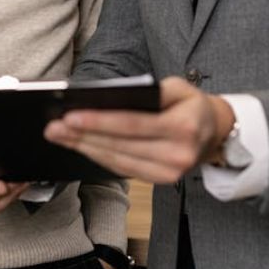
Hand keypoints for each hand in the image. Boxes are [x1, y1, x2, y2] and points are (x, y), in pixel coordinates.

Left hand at [43, 76, 232, 183]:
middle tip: (53, 127)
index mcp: (183, 127)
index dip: (98, 122)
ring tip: (58, 135)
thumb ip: (152, 91)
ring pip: (117, 160)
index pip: (132, 125)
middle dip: (82, 136)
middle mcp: (177, 155)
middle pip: (119, 145)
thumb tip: (113, 96)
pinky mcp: (160, 181)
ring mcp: (169, 173)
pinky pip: (122, 169)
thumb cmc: (192, 105)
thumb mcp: (179, 87)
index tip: (70, 116)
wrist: (215, 133)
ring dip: (84, 148)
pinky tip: (79, 146)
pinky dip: (98, 157)